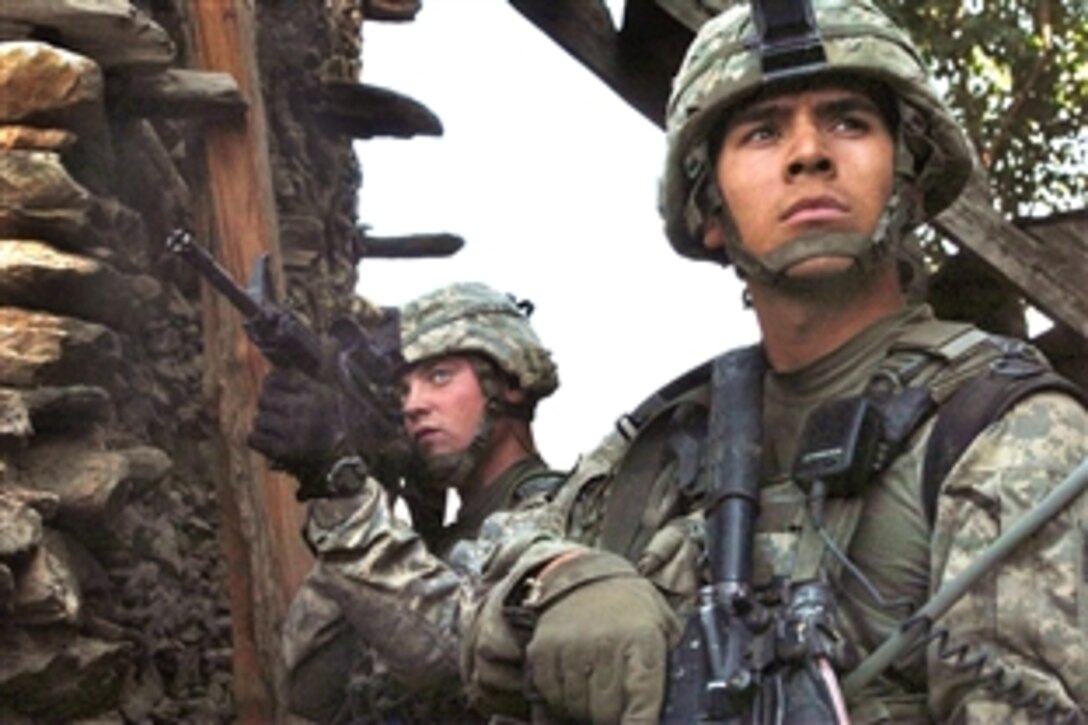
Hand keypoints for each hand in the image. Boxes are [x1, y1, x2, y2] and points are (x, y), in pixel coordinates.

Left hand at [248, 368, 344, 481]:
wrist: (348, 463)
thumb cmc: (339, 430)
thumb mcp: (332, 400)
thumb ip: (307, 387)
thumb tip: (272, 376)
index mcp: (318, 393)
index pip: (278, 378)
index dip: (271, 384)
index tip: (275, 392)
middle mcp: (306, 408)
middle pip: (264, 398)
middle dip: (267, 407)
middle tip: (275, 416)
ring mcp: (295, 430)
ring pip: (259, 419)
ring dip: (264, 425)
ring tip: (275, 432)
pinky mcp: (285, 451)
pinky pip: (255, 438)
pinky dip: (258, 441)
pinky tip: (269, 444)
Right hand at [525, 552, 681, 722]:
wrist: (583, 572)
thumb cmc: (628, 604)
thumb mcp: (663, 622)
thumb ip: (671, 660)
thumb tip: (679, 698)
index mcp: (642, 640)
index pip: (642, 702)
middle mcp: (605, 644)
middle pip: (606, 712)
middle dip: (612, 716)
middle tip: (615, 704)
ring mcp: (571, 647)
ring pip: (577, 707)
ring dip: (585, 707)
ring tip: (594, 686)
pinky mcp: (543, 650)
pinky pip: (551, 694)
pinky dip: (560, 696)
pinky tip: (572, 680)